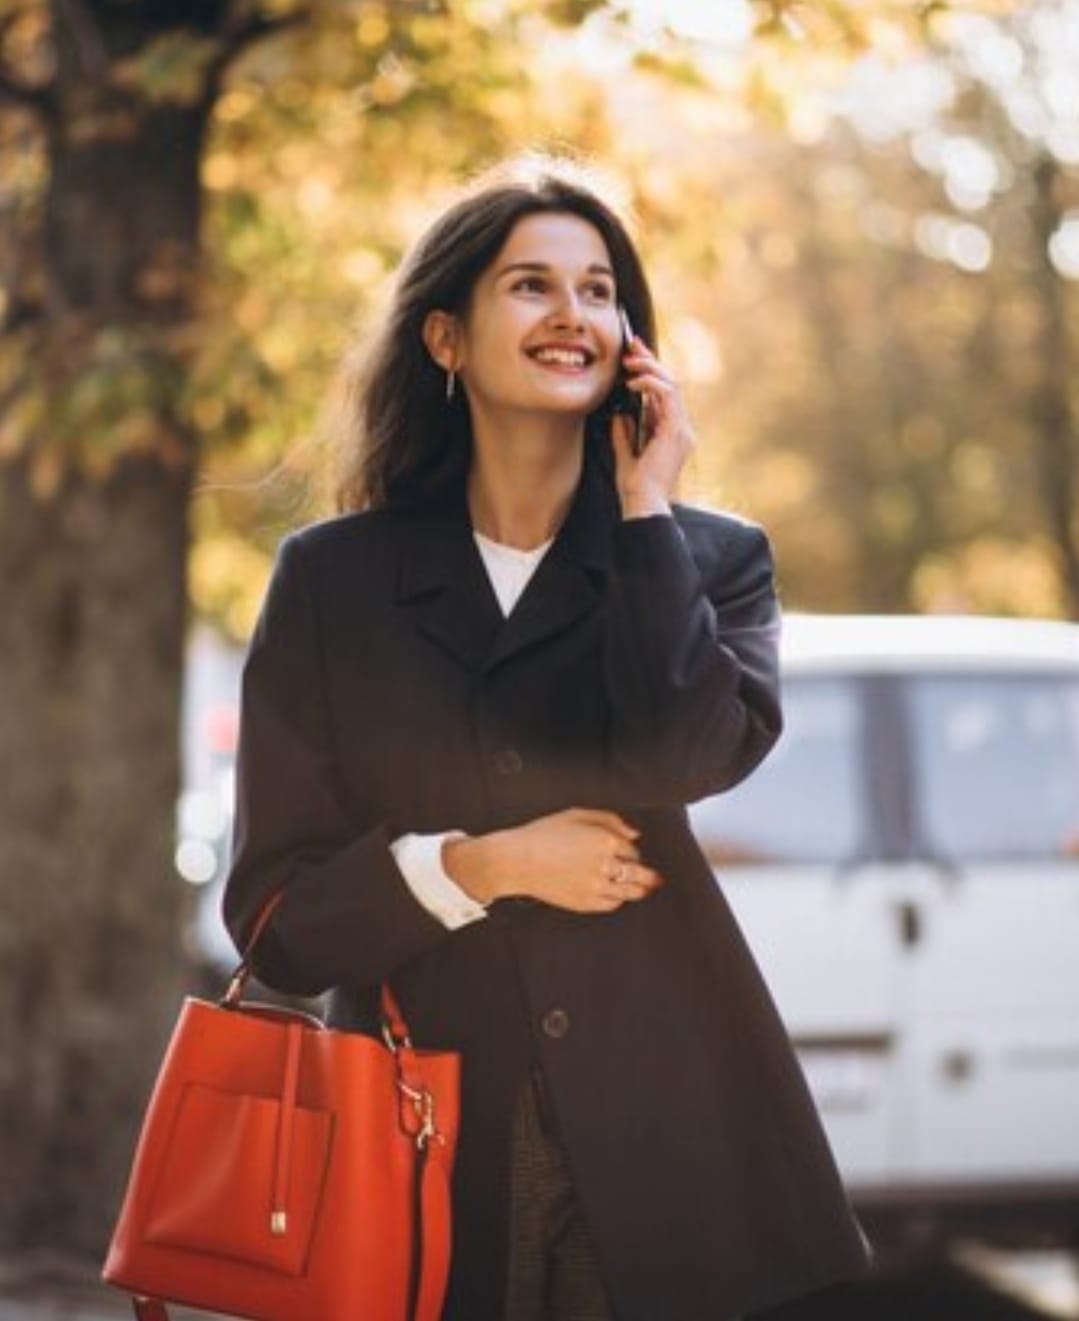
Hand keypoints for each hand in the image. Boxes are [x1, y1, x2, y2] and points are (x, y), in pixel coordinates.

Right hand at [443, 808, 664, 913]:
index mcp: (604, 840)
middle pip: (639, 873)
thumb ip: (610, 820)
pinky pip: (612, 904)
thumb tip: (634, 833)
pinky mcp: (585, 903)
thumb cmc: (542, 834)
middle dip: (648, 875)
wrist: (516, 861)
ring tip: (644, 889)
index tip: (628, 852)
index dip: (631, 850)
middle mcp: (604, 865)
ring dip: (639, 889)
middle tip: (654, 877)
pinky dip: (618, 900)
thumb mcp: (576, 815)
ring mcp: (596, 887)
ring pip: (630, 892)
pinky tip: (617, 896)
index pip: (632, 849)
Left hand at [610, 336, 695, 518]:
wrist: (642, 504)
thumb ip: (624, 434)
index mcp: (673, 434)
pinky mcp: (676, 432)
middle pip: (670, 384)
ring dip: (649, 368)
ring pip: (671, 385)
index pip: (665, 394)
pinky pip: (667, 396)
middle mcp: (682, 430)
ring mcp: (682, 430)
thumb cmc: (635, 488)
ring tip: (630, 361)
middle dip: (650, 361)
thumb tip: (620, 414)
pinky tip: (633, 382)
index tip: (633, 356)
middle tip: (631, 345)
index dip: (650, 371)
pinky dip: (650, 384)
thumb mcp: (625, 454)